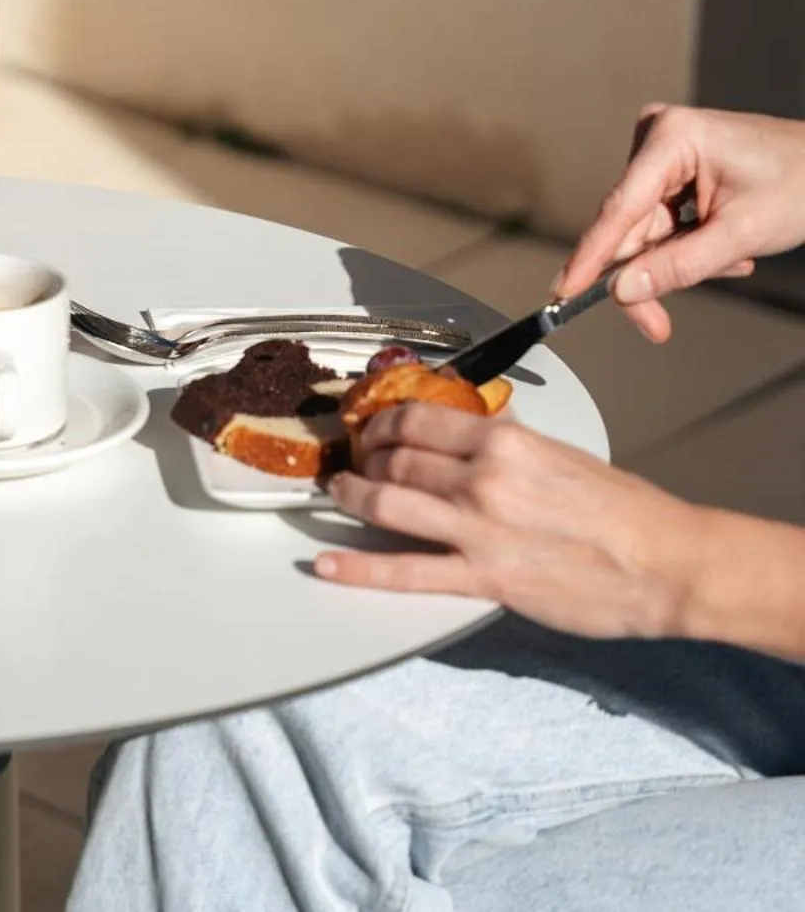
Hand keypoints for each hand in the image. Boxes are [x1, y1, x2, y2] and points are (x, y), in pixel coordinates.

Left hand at [315, 403, 705, 640]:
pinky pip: (405, 571)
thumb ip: (508, 442)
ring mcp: (479, 528)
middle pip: (394, 460)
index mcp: (506, 441)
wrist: (667, 563)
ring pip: (386, 504)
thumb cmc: (626, 512)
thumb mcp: (560, 454)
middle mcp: (484, 478)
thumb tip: (472, 428)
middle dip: (364, 458)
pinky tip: (328, 564)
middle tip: (353, 462)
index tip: (370, 426)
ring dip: (350, 497)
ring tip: (336, 495)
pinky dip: (358, 568)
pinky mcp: (484, 577)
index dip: (381, 422)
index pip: (418, 418)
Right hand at [556, 105, 804, 341]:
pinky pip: (659, 222)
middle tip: (656, 322)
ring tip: (729, 261)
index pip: (620, 209)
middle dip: (649, 273)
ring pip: (645, 231)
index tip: (565, 291)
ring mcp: (664, 151)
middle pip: (630, 228)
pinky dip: (686, 244)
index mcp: (674, 138)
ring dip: (678, 259)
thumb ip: (680, 265)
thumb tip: (624, 289)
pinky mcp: (672, 167)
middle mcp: (660, 138)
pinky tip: (723, 247)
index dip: (591, 258)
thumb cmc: (804, 184)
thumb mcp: (742, 234)